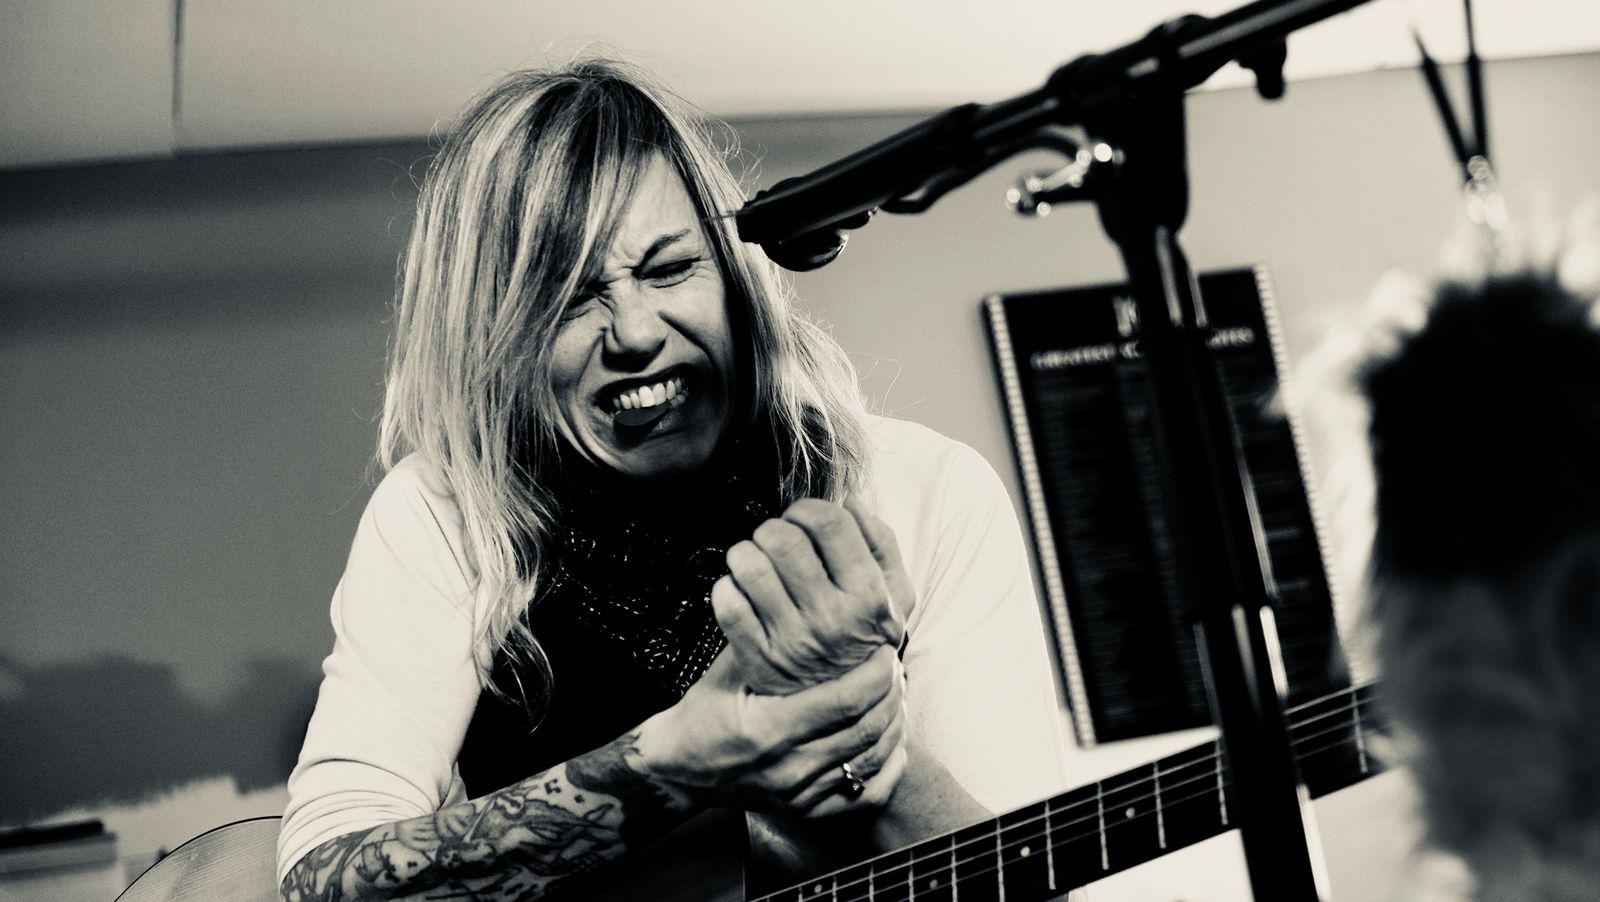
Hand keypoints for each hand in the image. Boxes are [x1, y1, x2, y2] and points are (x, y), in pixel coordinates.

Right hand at [635, 644, 908, 818]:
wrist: (682, 768)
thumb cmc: (705, 711)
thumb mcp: (725, 670)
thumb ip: (761, 638)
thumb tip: (804, 593)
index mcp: (767, 729)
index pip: (843, 701)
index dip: (874, 673)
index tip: (884, 649)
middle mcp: (788, 768)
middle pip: (865, 730)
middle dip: (889, 692)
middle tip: (894, 664)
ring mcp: (800, 795)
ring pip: (870, 760)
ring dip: (892, 723)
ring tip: (894, 692)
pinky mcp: (807, 811)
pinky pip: (866, 797)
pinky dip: (886, 767)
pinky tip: (890, 741)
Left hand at [712, 497, 913, 693]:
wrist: (845, 711)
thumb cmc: (865, 639)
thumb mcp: (894, 597)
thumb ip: (882, 545)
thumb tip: (851, 502)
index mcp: (869, 597)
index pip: (829, 522)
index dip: (808, 509)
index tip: (802, 519)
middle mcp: (832, 620)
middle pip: (783, 538)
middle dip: (773, 528)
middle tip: (775, 541)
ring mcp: (792, 642)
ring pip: (749, 565)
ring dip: (745, 553)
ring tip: (755, 562)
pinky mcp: (758, 660)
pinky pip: (726, 603)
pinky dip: (727, 588)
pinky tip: (741, 592)